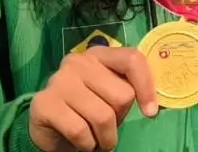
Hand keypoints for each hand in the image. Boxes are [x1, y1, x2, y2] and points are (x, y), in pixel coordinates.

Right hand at [28, 47, 157, 151]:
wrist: (50, 127)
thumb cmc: (89, 108)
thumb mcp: (112, 93)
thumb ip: (129, 87)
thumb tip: (153, 106)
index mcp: (99, 54)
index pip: (132, 59)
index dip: (147, 87)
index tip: (150, 112)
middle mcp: (78, 61)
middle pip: (122, 95)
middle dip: (120, 118)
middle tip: (108, 125)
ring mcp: (59, 80)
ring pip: (103, 116)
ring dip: (105, 138)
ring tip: (98, 139)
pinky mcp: (44, 103)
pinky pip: (80, 131)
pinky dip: (87, 144)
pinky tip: (82, 141)